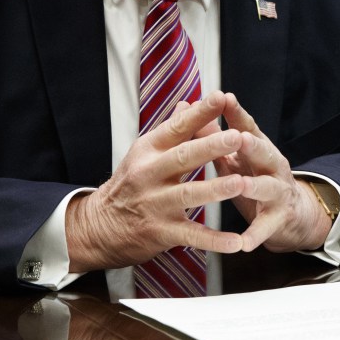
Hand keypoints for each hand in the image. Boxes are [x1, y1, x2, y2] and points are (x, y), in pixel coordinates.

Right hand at [65, 94, 249, 271]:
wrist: (100, 226)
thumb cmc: (131, 183)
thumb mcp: (146, 152)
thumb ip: (172, 130)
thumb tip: (189, 103)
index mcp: (149, 150)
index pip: (177, 127)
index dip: (200, 113)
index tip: (220, 97)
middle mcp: (150, 174)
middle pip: (183, 158)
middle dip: (211, 147)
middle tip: (237, 137)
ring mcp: (156, 204)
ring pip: (189, 195)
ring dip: (216, 190)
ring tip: (240, 183)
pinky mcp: (162, 232)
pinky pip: (192, 235)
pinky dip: (214, 240)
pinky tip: (235, 242)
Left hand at [205, 92, 332, 252]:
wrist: (290, 213)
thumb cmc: (255, 179)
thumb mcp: (235, 157)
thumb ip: (214, 137)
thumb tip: (190, 109)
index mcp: (258, 148)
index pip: (248, 127)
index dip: (237, 113)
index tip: (224, 98)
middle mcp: (272, 166)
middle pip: (265, 152)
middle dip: (252, 146)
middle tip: (239, 138)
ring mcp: (278, 192)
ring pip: (268, 187)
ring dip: (255, 186)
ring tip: (242, 185)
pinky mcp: (278, 218)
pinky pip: (266, 227)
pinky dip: (256, 235)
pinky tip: (244, 243)